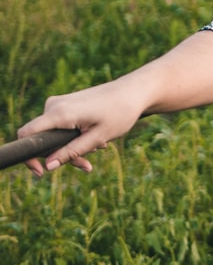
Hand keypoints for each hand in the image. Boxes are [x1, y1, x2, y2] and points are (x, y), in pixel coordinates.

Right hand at [17, 80, 144, 176]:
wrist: (134, 91)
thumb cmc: (120, 113)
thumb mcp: (97, 138)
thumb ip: (72, 152)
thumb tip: (48, 166)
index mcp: (60, 113)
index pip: (27, 134)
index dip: (28, 156)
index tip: (40, 172)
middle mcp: (54, 105)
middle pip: (42, 138)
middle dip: (62, 155)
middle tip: (87, 166)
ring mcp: (59, 103)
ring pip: (54, 134)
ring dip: (72, 147)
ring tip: (99, 148)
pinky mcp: (66, 104)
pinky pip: (61, 126)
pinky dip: (75, 137)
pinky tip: (97, 140)